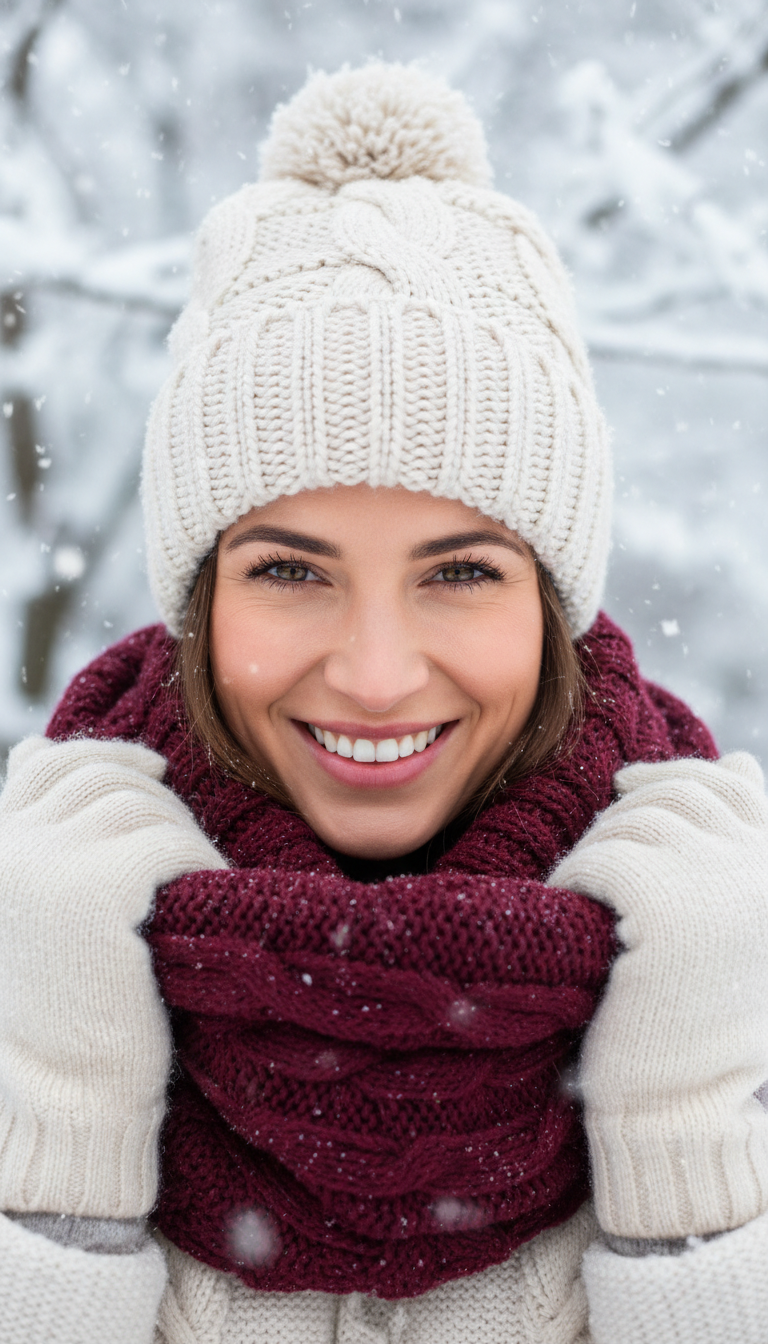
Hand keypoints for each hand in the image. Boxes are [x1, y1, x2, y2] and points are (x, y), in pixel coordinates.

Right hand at [0, 736, 226, 1218]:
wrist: (60, 1103)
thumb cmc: (60, 1015)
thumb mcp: (33, 911)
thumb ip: (39, 838)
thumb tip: (39, 747)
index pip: (46, 765)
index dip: (106, 754)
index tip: (154, 767)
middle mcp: (8, 849)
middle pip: (102, 778)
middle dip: (156, 795)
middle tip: (185, 841)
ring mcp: (46, 864)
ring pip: (141, 805)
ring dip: (181, 831)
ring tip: (198, 874)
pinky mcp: (95, 889)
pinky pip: (168, 842)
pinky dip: (198, 857)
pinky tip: (210, 886)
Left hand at [550, 753, 767, 1237]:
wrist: (683, 1117)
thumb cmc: (704, 1028)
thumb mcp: (742, 928)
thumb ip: (742, 849)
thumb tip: (737, 761)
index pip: (735, 786)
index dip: (676, 775)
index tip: (627, 785)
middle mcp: (766, 869)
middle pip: (679, 795)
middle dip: (626, 812)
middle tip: (596, 858)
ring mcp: (721, 882)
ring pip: (634, 821)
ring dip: (597, 848)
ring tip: (583, 892)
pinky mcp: (666, 903)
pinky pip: (601, 856)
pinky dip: (575, 875)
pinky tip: (567, 906)